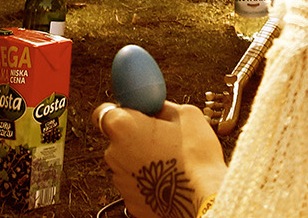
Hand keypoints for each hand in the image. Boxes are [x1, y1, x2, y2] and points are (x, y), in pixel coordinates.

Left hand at [96, 100, 226, 217]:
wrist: (204, 198)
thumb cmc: (196, 158)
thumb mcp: (186, 115)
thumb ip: (161, 107)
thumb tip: (156, 108)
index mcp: (123, 127)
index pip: (104, 112)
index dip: (120, 112)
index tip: (135, 113)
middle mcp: (114, 154)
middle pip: (118, 139)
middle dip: (135, 137)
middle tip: (161, 139)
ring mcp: (120, 180)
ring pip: (127, 163)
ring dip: (141, 160)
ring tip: (169, 163)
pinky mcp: (129, 200)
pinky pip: (135, 184)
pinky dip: (147, 181)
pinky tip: (167, 180)